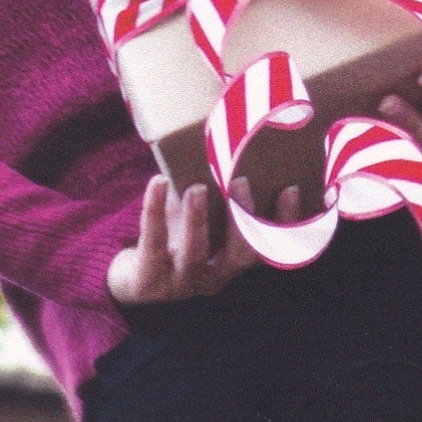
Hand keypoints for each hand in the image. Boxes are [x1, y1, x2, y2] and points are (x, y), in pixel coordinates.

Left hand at [107, 174, 300, 303]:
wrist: (131, 282)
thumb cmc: (170, 244)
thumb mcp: (195, 223)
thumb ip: (212, 196)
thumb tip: (224, 139)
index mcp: (230, 263)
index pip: (267, 249)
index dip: (284, 224)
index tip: (290, 190)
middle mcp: (213, 278)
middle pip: (240, 256)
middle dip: (244, 220)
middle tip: (240, 182)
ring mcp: (181, 283)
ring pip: (197, 253)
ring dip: (199, 219)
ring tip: (197, 188)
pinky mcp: (150, 280)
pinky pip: (154, 241)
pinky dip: (155, 209)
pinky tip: (157, 182)